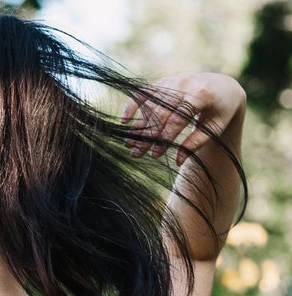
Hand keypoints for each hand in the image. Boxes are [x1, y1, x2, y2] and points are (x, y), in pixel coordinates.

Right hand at [120, 72, 245, 166]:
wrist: (224, 86)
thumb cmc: (221, 111)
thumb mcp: (215, 128)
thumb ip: (196, 143)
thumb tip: (176, 161)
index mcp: (201, 95)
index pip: (177, 119)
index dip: (165, 138)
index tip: (155, 155)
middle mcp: (185, 84)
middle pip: (161, 113)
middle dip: (148, 135)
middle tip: (136, 154)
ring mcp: (174, 80)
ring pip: (151, 104)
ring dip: (138, 125)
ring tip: (129, 144)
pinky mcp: (165, 81)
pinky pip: (146, 91)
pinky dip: (134, 104)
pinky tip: (125, 120)